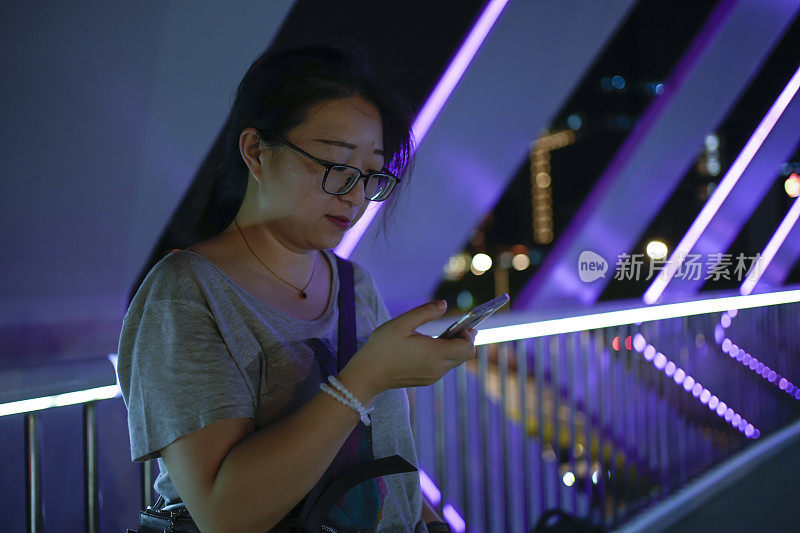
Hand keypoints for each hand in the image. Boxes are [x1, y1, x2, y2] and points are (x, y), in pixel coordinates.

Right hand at [351, 300, 477, 393]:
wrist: (367, 375)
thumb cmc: (382, 347)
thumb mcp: (401, 323)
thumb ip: (425, 312)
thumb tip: (444, 304)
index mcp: (435, 354)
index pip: (468, 348)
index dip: (469, 335)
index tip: (461, 324)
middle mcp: (437, 368)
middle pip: (464, 356)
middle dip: (464, 341)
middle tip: (455, 328)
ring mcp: (432, 377)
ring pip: (454, 362)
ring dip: (453, 348)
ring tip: (439, 336)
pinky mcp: (426, 380)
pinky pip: (443, 368)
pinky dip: (443, 356)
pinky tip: (428, 347)